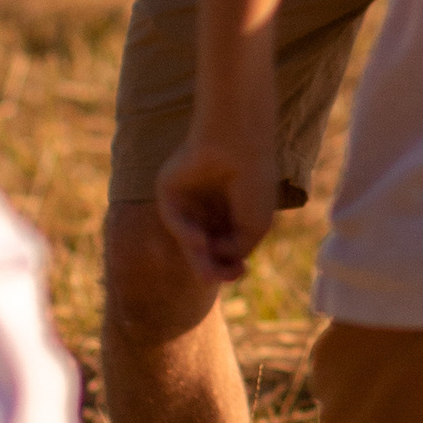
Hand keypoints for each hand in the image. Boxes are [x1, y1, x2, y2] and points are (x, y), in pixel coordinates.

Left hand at [156, 131, 273, 288]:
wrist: (238, 143)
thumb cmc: (253, 181)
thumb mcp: (254, 226)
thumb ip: (236, 249)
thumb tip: (218, 260)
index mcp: (231, 213)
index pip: (225, 247)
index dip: (230, 264)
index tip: (241, 271)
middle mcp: (208, 208)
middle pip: (204, 247)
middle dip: (211, 266)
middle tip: (219, 279)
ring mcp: (188, 200)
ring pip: (187, 236)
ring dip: (196, 255)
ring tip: (206, 270)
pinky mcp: (169, 191)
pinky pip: (173, 219)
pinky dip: (184, 232)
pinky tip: (199, 239)